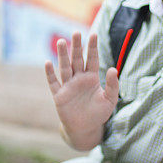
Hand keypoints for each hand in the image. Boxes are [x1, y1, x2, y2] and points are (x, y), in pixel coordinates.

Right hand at [45, 32, 118, 149]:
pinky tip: (48, 63)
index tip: (94, 34)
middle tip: (76, 32)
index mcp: (92, 78)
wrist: (85, 129)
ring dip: (62, 55)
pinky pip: (54, 83)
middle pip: (77, 59)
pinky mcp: (59, 95)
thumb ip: (113, 85)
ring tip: (61, 42)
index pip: (92, 59)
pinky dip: (50, 74)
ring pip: (64, 67)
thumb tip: (114, 69)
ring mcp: (68, 86)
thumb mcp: (110, 100)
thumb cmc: (98, 113)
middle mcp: (79, 79)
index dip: (92, 48)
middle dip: (77, 46)